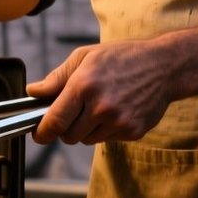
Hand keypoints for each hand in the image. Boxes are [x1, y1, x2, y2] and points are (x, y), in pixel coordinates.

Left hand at [25, 39, 176, 144]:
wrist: (164, 67)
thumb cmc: (122, 58)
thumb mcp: (85, 57)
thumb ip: (57, 78)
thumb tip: (33, 92)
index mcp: (84, 86)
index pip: (54, 121)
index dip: (42, 132)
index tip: (38, 134)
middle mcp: (101, 106)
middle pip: (68, 136)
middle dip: (65, 128)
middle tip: (74, 113)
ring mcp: (119, 121)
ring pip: (87, 140)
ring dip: (86, 129)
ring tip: (98, 107)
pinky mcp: (133, 131)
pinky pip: (107, 139)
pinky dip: (106, 130)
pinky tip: (116, 110)